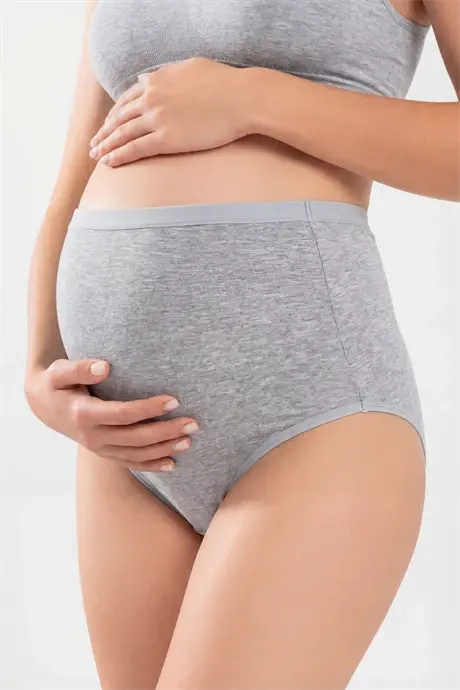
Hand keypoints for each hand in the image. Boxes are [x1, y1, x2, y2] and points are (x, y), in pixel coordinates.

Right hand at [24, 359, 199, 471]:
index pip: (123, 414)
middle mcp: (92, 436)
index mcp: (83, 415)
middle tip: (193, 424)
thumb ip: (80, 368)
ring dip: (164, 449)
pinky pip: (130, 464)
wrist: (44, 406)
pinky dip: (151, 465)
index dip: (149, 409)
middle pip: (135, 438)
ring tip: (189, 441)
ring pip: (136, 454)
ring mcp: (99, 448)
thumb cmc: (56, 384)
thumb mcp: (59, 372)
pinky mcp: (104, 453)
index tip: (173, 400)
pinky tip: (172, 464)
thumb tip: (105, 366)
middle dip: (166, 432)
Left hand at [88, 57, 253, 165]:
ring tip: (96, 155)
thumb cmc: (224, 83)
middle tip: (94, 143)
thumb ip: (167, 74)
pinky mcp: (166, 138)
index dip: (114, 114)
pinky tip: (109, 163)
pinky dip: (119, 156)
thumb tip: (150, 78)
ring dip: (106, 146)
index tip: (108, 124)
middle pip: (119, 117)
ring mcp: (157, 118)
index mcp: (156, 81)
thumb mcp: (191, 68)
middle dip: (105, 132)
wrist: (241, 98)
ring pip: (123, 133)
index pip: (127, 99)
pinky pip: (135, 149)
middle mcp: (151, 98)